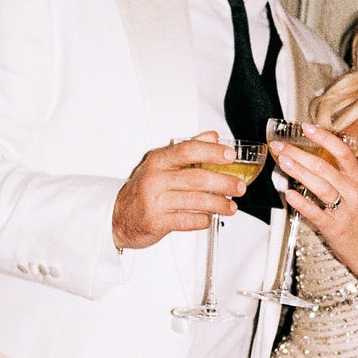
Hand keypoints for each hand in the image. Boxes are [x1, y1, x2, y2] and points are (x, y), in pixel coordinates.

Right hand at [112, 133, 248, 250]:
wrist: (118, 216)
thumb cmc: (143, 190)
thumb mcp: (161, 164)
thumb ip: (188, 149)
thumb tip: (213, 136)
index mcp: (158, 161)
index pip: (188, 150)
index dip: (212, 152)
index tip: (231, 156)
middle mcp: (155, 179)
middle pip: (197, 178)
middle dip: (224, 183)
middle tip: (239, 187)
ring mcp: (155, 201)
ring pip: (195, 201)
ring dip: (218, 204)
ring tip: (231, 207)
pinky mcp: (157, 222)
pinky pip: (187, 220)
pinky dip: (203, 220)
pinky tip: (209, 218)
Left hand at [271, 122, 357, 274]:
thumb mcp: (355, 193)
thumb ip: (338, 176)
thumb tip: (311, 159)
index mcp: (357, 180)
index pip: (342, 152)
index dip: (324, 137)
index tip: (306, 127)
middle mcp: (353, 192)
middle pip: (325, 167)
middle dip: (300, 154)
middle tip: (281, 146)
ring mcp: (344, 210)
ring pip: (321, 186)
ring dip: (299, 172)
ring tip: (283, 162)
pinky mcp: (334, 227)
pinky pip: (316, 213)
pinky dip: (301, 202)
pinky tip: (289, 194)